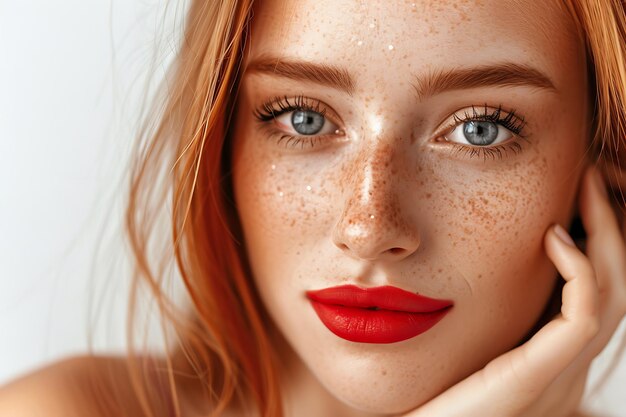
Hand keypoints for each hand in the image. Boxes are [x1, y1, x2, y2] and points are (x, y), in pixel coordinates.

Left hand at [402, 166, 625, 416]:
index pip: (599, 286)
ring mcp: (559, 374)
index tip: (580, 188)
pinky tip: (552, 236)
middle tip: (595, 173)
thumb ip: (488, 305)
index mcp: (551, 353)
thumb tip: (486, 251)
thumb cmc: (429, 388)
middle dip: (614, 225)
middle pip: (618, 284)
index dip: (600, 236)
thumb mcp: (467, 335)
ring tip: (587, 186)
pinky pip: (582, 318)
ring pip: (614, 294)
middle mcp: (566, 364)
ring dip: (606, 234)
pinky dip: (580, 271)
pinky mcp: (539, 378)